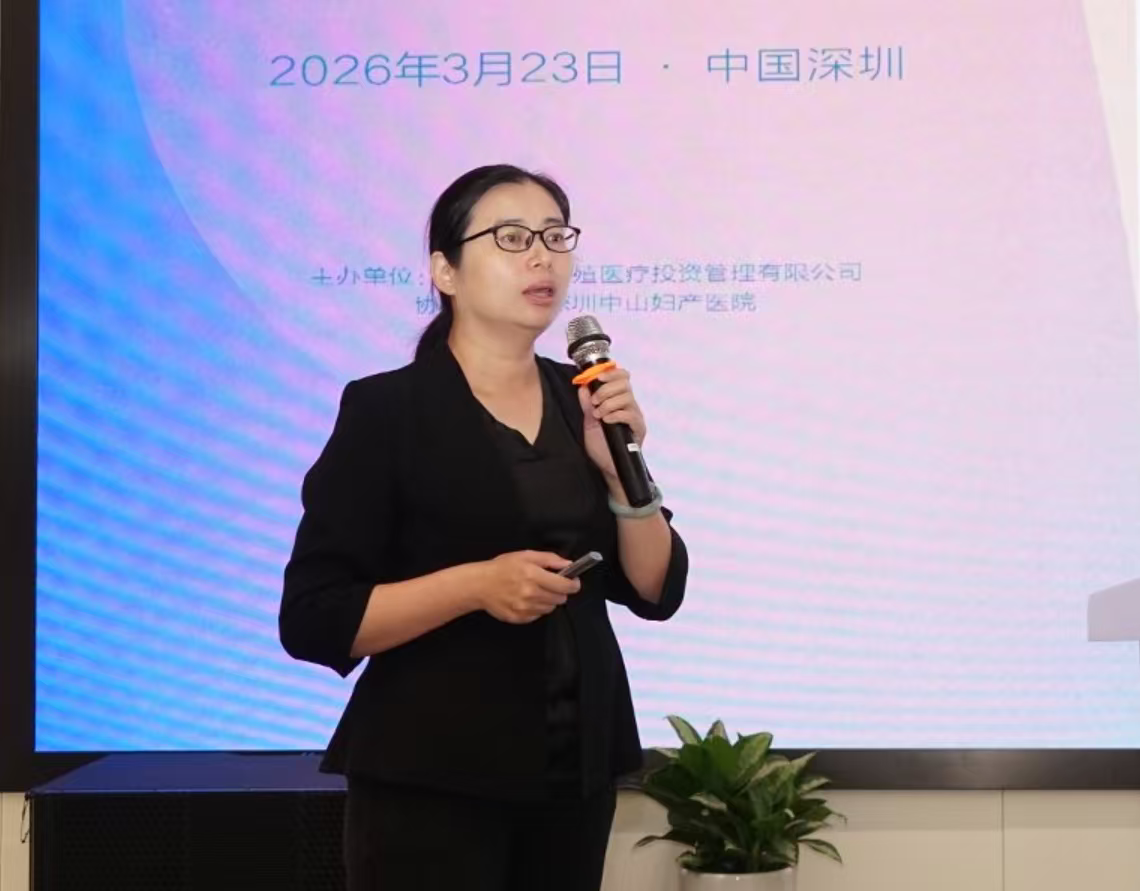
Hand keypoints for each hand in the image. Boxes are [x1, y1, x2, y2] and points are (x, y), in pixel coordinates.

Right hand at [478, 551, 581, 623]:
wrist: (479, 585)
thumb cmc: (501, 568)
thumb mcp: (526, 555)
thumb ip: (550, 559)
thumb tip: (568, 564)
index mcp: (533, 575)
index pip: (565, 586)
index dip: (573, 584)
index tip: (573, 582)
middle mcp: (530, 593)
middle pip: (560, 599)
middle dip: (559, 591)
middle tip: (550, 584)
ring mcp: (524, 608)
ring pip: (550, 608)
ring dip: (547, 600)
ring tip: (535, 591)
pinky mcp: (519, 618)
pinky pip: (537, 615)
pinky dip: (536, 608)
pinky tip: (526, 599)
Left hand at [577, 367, 646, 483]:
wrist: (608, 467)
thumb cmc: (601, 445)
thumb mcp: (589, 422)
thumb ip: (587, 405)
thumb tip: (582, 388)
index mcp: (619, 400)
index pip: (622, 377)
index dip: (611, 373)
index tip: (597, 378)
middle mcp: (630, 406)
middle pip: (625, 383)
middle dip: (606, 389)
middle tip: (595, 402)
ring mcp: (635, 417)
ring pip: (627, 397)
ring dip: (608, 403)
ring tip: (599, 415)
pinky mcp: (638, 429)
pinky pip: (630, 415)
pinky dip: (616, 414)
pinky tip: (606, 421)